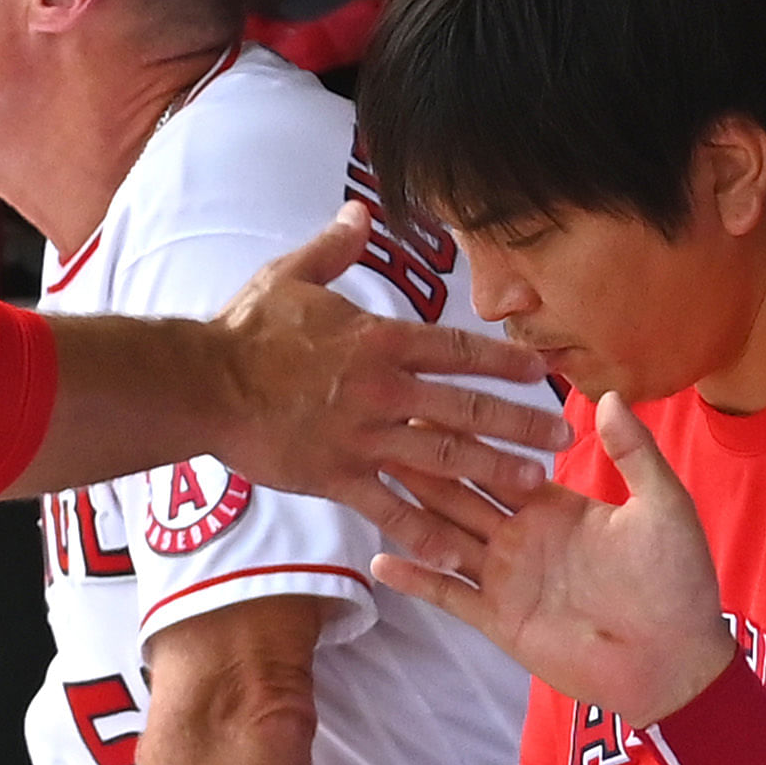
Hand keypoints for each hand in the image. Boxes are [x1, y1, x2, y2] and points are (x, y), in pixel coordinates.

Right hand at [207, 203, 565, 543]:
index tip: (542, 368)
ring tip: (534, 485)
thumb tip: (358, 212)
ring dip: (493, 472)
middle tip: (562, 436)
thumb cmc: (246, 331)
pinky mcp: (337, 477)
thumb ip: (334, 248)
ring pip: (443, 459)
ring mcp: (363, 437)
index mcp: (379, 340)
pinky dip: (424, 532)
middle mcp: (383, 390)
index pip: (458, 348)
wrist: (202, 384)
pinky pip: (390, 509)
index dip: (504, 359)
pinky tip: (457, 552)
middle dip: (520, 422)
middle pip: (466, 407)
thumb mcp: (290, 275)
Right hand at [367, 396, 738, 727]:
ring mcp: (506, 578)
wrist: (673, 660)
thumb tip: (607, 394)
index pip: (498, 461)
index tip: (429, 403)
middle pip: (460, 493)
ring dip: (409, 511)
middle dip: (424, 465)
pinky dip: (415, 578)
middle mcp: (522, 536)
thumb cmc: (677, 582)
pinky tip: (379, 560)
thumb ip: (633, 452)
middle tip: (381, 429)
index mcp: (555, 505)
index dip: (466, 436)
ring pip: (445, 536)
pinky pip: (448, 594)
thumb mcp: (662, 505)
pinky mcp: (498, 619)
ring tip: (367, 480)